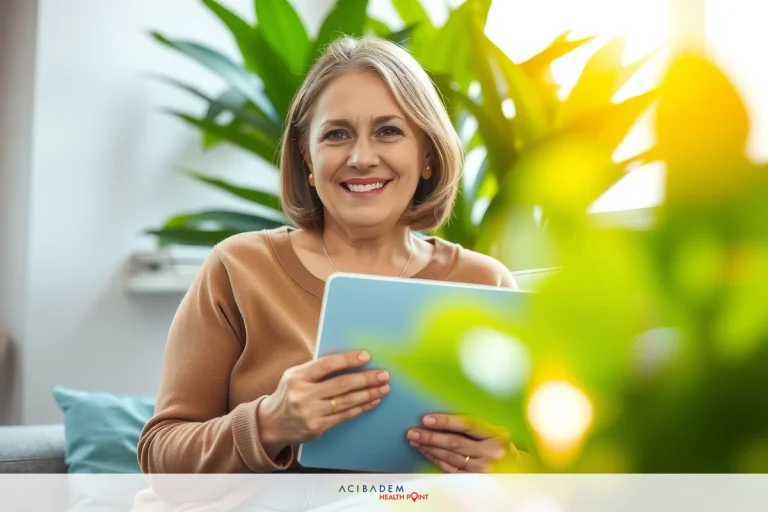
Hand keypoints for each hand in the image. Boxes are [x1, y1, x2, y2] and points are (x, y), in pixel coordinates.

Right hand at [258, 351, 389, 450]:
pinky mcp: (317, 428)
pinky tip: (373, 401)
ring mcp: (310, 413)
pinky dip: (361, 408)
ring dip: (368, 394)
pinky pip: (344, 416)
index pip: (326, 365)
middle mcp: (302, 395)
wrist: (271, 424)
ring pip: (346, 402)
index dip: (347, 360)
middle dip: (365, 379)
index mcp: (296, 377)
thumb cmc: (289, 394)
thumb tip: (348, 359)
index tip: (366, 356)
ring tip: (383, 387)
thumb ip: (316, 369)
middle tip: (383, 374)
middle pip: (340, 385)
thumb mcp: (295, 376)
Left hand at [407, 414, 518, 472]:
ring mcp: (484, 468)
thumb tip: (445, 412)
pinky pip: (451, 469)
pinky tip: (426, 452)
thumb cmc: (500, 441)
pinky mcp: (476, 479)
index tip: (427, 419)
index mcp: (497, 434)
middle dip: (431, 437)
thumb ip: (476, 422)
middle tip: (413, 432)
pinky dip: (436, 460)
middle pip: (455, 443)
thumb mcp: (496, 428)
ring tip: (415, 440)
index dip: (446, 421)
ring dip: (430, 448)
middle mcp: (492, 452)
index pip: (468, 424)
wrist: (517, 467)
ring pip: (451, 457)